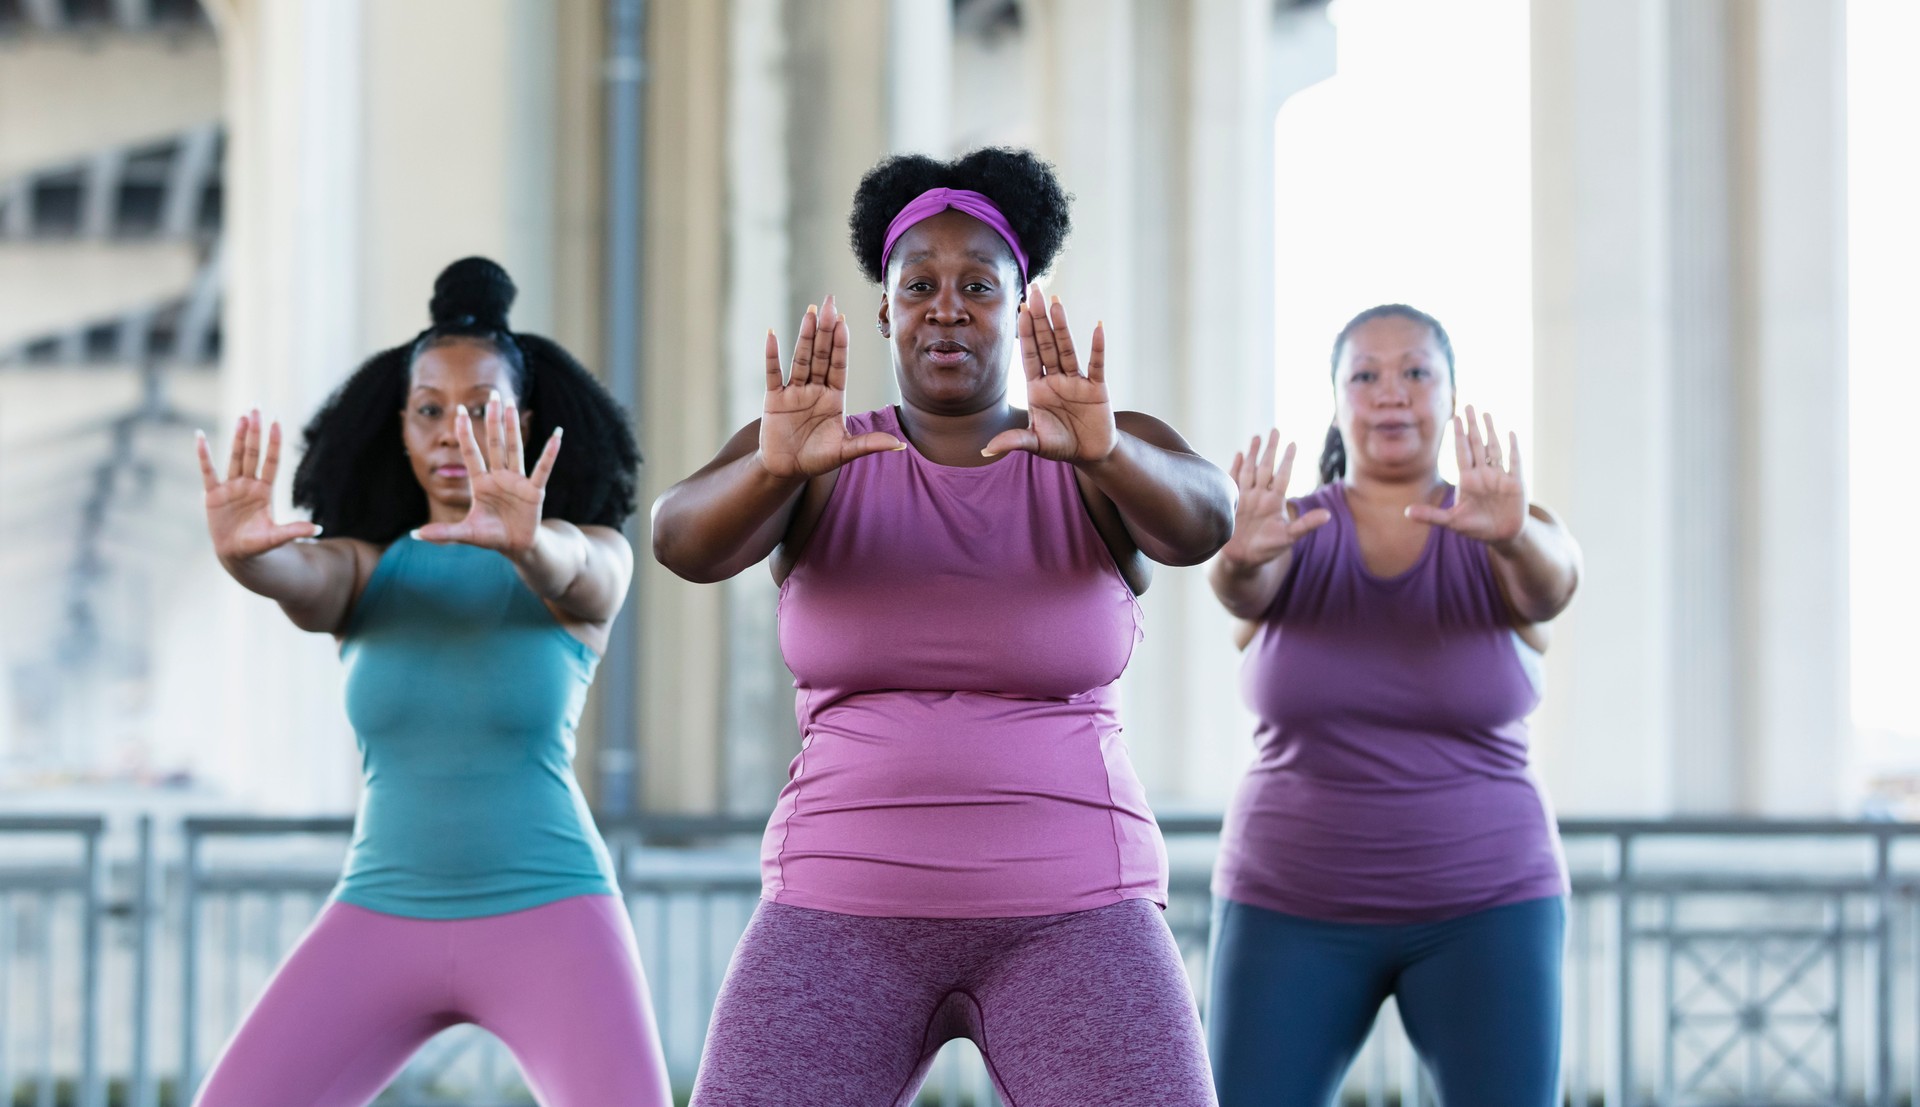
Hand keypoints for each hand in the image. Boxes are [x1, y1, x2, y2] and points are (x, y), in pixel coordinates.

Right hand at [198, 410, 321, 563]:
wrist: (236, 554)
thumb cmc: (258, 545)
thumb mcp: (276, 538)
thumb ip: (293, 530)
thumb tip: (319, 528)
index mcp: (265, 491)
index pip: (271, 462)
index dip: (273, 443)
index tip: (277, 422)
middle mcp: (248, 484)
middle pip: (253, 453)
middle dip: (254, 432)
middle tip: (256, 408)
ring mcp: (231, 487)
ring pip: (235, 457)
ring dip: (237, 437)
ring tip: (241, 416)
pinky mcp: (213, 494)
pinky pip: (207, 471)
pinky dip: (203, 455)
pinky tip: (200, 436)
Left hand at [412, 391, 560, 554]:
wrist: (516, 547)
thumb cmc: (491, 536)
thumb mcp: (466, 533)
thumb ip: (443, 532)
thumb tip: (414, 534)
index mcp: (480, 483)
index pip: (471, 453)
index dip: (466, 433)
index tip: (460, 411)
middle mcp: (499, 477)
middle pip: (494, 443)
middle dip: (492, 419)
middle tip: (493, 394)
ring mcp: (517, 482)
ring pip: (514, 449)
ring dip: (513, 427)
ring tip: (512, 404)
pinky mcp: (534, 491)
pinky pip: (542, 469)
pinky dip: (550, 453)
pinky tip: (557, 435)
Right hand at [757, 295, 903, 478]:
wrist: (788, 471)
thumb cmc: (818, 459)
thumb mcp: (845, 451)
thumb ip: (869, 444)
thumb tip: (901, 446)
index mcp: (834, 397)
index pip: (839, 365)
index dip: (842, 344)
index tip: (845, 321)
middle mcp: (815, 389)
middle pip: (821, 354)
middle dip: (826, 329)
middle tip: (830, 302)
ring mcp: (794, 391)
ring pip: (801, 359)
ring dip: (804, 336)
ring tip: (810, 312)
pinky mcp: (774, 399)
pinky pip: (773, 374)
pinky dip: (772, 355)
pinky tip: (772, 334)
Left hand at [983, 284, 1115, 462]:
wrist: (1090, 454)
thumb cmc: (1061, 445)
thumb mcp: (1036, 443)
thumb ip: (1014, 441)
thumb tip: (985, 450)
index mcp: (1037, 388)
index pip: (1029, 355)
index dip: (1025, 332)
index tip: (1019, 308)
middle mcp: (1056, 378)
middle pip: (1046, 344)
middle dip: (1039, 318)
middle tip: (1035, 291)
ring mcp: (1076, 381)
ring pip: (1067, 348)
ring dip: (1062, 326)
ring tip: (1056, 302)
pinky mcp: (1097, 388)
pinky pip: (1096, 364)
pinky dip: (1097, 347)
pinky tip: (1097, 327)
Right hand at [1219, 429, 1329, 567]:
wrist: (1242, 560)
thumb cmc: (1266, 549)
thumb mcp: (1288, 537)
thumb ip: (1305, 525)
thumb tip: (1328, 515)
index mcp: (1275, 501)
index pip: (1283, 476)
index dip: (1288, 460)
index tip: (1293, 443)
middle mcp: (1261, 496)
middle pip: (1266, 467)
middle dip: (1271, 449)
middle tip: (1276, 430)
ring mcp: (1246, 497)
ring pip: (1250, 470)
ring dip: (1253, 454)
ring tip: (1257, 436)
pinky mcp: (1231, 502)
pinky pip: (1233, 480)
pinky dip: (1235, 467)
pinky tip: (1238, 454)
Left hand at [1405, 404, 1527, 544]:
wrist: (1501, 536)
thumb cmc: (1476, 527)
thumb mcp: (1452, 522)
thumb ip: (1431, 515)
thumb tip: (1406, 512)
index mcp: (1467, 480)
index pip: (1461, 452)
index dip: (1458, 435)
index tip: (1454, 417)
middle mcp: (1483, 474)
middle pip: (1476, 445)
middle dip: (1472, 426)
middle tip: (1468, 406)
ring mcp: (1499, 476)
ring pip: (1494, 448)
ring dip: (1490, 431)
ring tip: (1486, 414)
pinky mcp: (1515, 483)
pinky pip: (1514, 462)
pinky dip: (1513, 448)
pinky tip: (1510, 433)